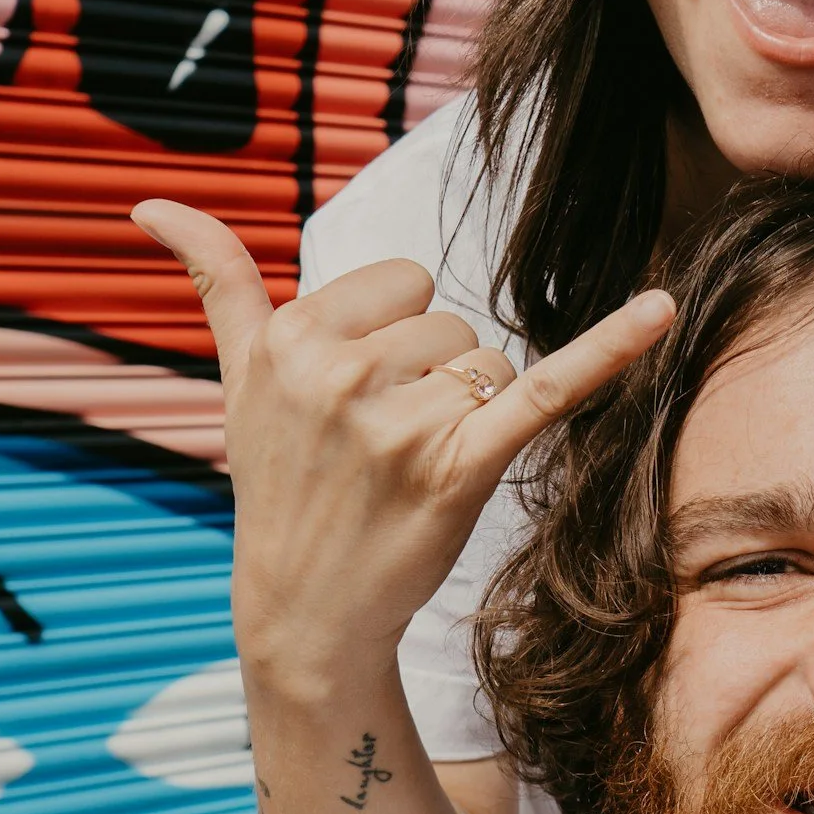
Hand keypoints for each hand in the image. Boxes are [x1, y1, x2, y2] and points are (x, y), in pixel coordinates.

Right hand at [132, 201, 672, 677]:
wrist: (307, 613)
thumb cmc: (284, 487)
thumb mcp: (238, 382)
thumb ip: (217, 282)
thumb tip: (151, 201)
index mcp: (290, 338)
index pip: (400, 283)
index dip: (393, 339)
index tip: (357, 401)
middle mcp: (339, 372)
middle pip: (448, 322)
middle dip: (431, 378)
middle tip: (383, 449)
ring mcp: (400, 421)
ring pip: (488, 360)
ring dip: (470, 411)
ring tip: (414, 470)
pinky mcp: (460, 466)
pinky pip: (545, 387)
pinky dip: (610, 349)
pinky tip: (662, 309)